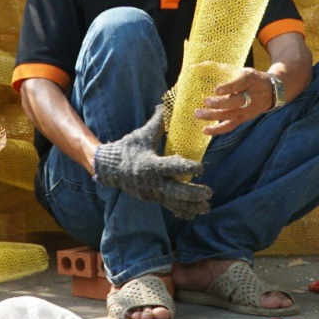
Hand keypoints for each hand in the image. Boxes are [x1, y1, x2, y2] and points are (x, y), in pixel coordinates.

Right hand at [91, 113, 213, 219]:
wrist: (109, 169)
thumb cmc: (127, 149)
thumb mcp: (141, 135)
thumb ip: (156, 123)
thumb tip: (164, 104)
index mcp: (150, 165)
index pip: (171, 167)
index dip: (187, 167)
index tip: (201, 168)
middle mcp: (152, 182)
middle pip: (175, 191)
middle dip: (193, 194)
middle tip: (209, 192)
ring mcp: (152, 193)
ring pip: (174, 202)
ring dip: (191, 206)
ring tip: (207, 207)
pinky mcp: (152, 198)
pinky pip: (169, 207)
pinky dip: (181, 211)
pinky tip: (194, 214)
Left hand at [195, 68, 274, 135]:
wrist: (272, 92)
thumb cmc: (252, 79)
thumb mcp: (243, 70)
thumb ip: (224, 69)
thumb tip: (198, 66)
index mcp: (250, 80)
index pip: (240, 84)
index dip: (229, 87)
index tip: (217, 89)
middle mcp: (250, 96)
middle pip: (235, 102)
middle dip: (219, 103)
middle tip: (205, 101)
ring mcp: (247, 109)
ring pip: (230, 115)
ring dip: (213, 116)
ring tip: (198, 113)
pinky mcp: (243, 118)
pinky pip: (230, 126)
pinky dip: (217, 129)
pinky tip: (205, 130)